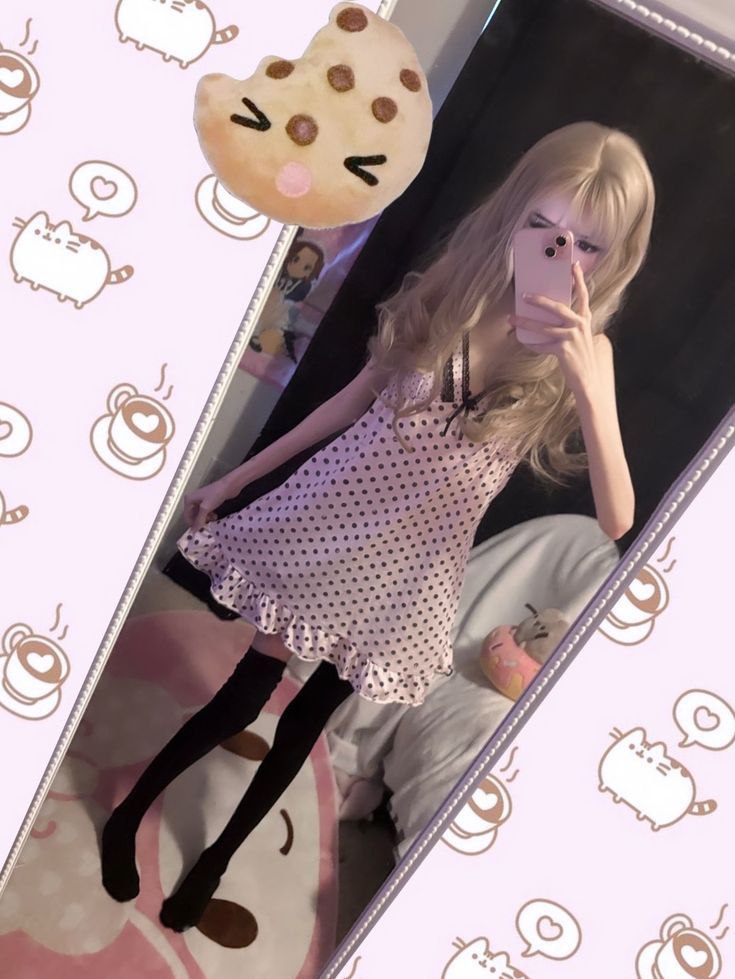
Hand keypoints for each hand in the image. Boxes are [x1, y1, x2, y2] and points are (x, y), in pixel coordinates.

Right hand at [183, 477, 231, 531]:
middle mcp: (193, 499)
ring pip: (200, 514)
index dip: (191, 524)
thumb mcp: (205, 508)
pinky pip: (205, 511)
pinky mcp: (208, 501)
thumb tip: (193, 531)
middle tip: (206, 526)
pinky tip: (214, 516)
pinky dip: (209, 515)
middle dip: (199, 521)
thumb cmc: (215, 495)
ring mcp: (201, 500)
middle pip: (193, 515)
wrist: (229, 486)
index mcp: (189, 499)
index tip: (198, 531)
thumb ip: (199, 520)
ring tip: (212, 520)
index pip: (186, 516)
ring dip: (205, 518)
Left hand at [509, 262, 599, 397]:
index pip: (583, 294)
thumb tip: (547, 316)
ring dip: (526, 322)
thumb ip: (568, 324)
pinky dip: (532, 344)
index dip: (578, 279)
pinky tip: (523, 342)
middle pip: (557, 307)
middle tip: (524, 295)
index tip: (573, 265)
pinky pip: (542, 345)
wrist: (587, 378)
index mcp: (585, 318)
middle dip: (539, 301)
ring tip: (512, 318)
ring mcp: (572, 337)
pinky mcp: (563, 349)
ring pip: (544, 327)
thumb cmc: (580, 356)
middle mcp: (580, 325)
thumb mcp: (578, 336)